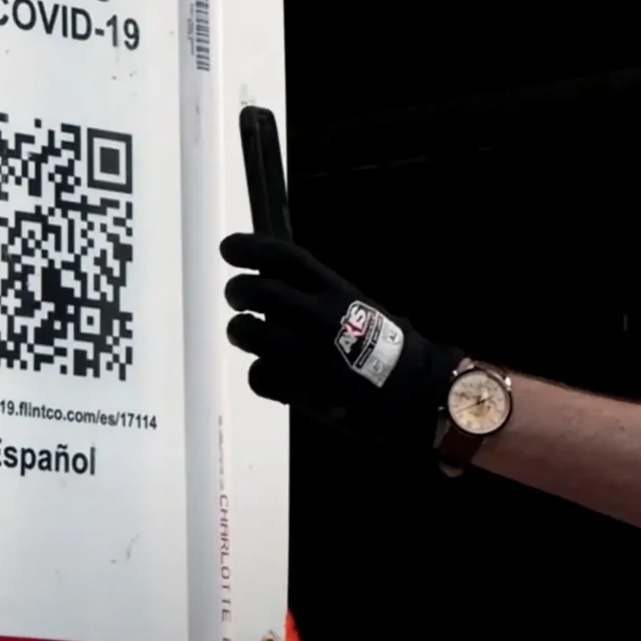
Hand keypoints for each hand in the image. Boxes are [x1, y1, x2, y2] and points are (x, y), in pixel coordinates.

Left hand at [220, 232, 463, 452]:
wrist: (412, 392)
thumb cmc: (386, 347)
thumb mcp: (355, 305)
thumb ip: (315, 295)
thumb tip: (274, 287)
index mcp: (334, 291)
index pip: (282, 258)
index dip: (250, 249)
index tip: (228, 249)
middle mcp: (315, 317)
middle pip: (253, 291)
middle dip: (237, 290)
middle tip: (237, 296)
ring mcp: (302, 353)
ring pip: (245, 331)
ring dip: (242, 331)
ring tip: (250, 334)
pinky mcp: (297, 388)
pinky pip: (258, 375)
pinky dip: (262, 375)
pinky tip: (276, 374)